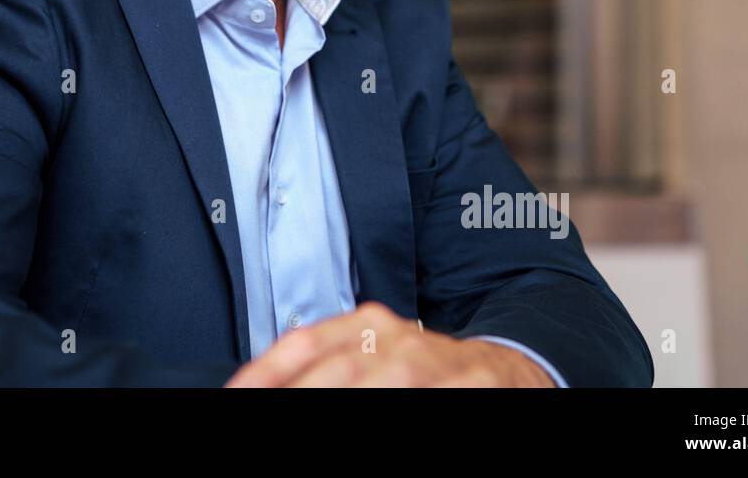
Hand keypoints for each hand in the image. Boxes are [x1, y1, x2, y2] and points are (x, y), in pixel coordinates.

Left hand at [223, 301, 555, 386]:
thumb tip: (261, 384)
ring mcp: (431, 364)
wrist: (511, 369)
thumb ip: (325, 366)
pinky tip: (377, 413)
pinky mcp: (467, 385)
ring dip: (335, 401)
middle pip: (332, 373)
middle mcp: (394, 339)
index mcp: (365, 325)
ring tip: (294, 421)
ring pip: (375, 385)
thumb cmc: (427, 372)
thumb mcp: (374, 357)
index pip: (302, 345)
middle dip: (296, 395)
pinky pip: (423, 398)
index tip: (235, 394)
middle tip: (259, 415)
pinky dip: (391, 405)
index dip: (264, 372)